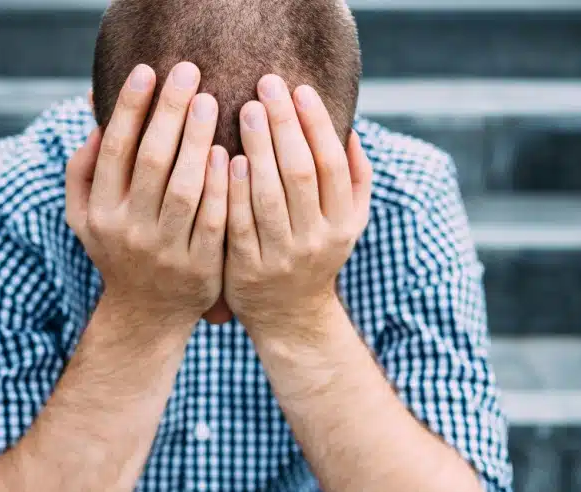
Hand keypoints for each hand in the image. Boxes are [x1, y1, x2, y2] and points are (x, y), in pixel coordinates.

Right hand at [66, 62, 229, 328]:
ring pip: (184, 189)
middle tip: (189, 72)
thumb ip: (83, 170)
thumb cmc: (118, 250)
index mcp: (101, 212)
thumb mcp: (85, 217)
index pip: (115, 150)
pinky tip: (230, 152)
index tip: (147, 70)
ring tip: (211, 101)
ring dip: (198, 142)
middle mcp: (129, 230)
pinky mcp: (200, 268)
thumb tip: (94, 117)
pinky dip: (221, 186)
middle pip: (151, 162)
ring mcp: (165, 251)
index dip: (129, 108)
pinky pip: (213, 220)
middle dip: (169, 113)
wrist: (146, 316)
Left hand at [224, 74, 372, 339]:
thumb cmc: (316, 253)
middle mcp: (315, 240)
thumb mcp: (348, 223)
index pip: (332, 164)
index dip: (317, 124)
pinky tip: (225, 156)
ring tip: (245, 109)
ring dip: (257, 149)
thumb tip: (350, 129)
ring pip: (268, 196)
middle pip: (300, 173)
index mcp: (342, 222)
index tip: (299, 89)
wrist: (290, 317)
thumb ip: (355, 179)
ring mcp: (280, 256)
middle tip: (266, 85)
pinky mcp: (247, 269)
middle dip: (284, 126)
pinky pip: (238, 223)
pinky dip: (233, 189)